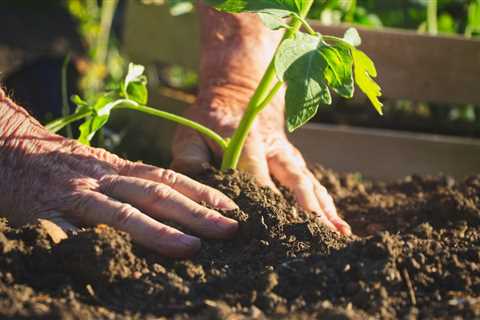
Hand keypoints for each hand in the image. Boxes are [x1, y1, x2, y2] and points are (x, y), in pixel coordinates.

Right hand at [0, 92, 237, 257]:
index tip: (232, 208)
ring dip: (158, 231)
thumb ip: (132, 183)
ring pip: (122, 213)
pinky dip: (90, 246)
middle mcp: (105, 179)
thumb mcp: (102, 167)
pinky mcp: (46, 212)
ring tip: (191, 247)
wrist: (10, 146)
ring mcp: (77, 196)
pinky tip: (112, 262)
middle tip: (229, 229)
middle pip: (156, 194)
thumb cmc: (62, 162)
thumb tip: (175, 206)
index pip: (169, 178)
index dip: (202, 193)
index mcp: (119, 168)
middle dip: (196, 213)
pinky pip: (68, 232)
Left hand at [171, 93, 350, 235]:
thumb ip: (189, 158)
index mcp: (246, 139)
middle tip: (316, 233)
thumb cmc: (210, 120)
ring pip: (309, 183)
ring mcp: (288, 156)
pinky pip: (314, 184)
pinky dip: (326, 205)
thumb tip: (194, 187)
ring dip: (323, 208)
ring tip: (337, 233)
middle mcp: (274, 148)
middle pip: (294, 179)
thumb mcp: (191, 132)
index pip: (255, 170)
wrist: (239, 96)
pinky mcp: (295, 163)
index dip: (262, 195)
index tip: (269, 224)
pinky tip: (338, 226)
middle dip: (306, 207)